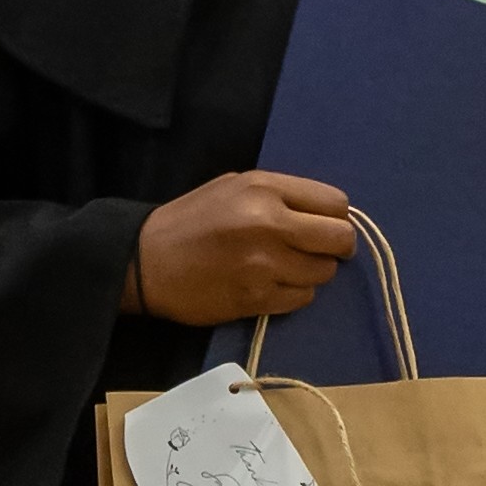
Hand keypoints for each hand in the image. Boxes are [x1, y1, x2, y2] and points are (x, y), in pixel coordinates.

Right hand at [134, 168, 357, 328]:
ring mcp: (266, 263)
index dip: (337, 218)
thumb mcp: (234, 186)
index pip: (335, 203)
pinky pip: (302, 298)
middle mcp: (271, 222)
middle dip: (337, 247)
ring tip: (285, 268)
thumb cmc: (190, 220)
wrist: (146, 262)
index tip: (325, 228)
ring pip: (323, 272)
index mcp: (265, 188)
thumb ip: (280, 195)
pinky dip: (294, 294)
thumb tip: (323, 215)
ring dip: (312, 272)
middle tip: (321, 252)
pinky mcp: (258, 298)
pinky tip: (271, 285)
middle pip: (339, 238)